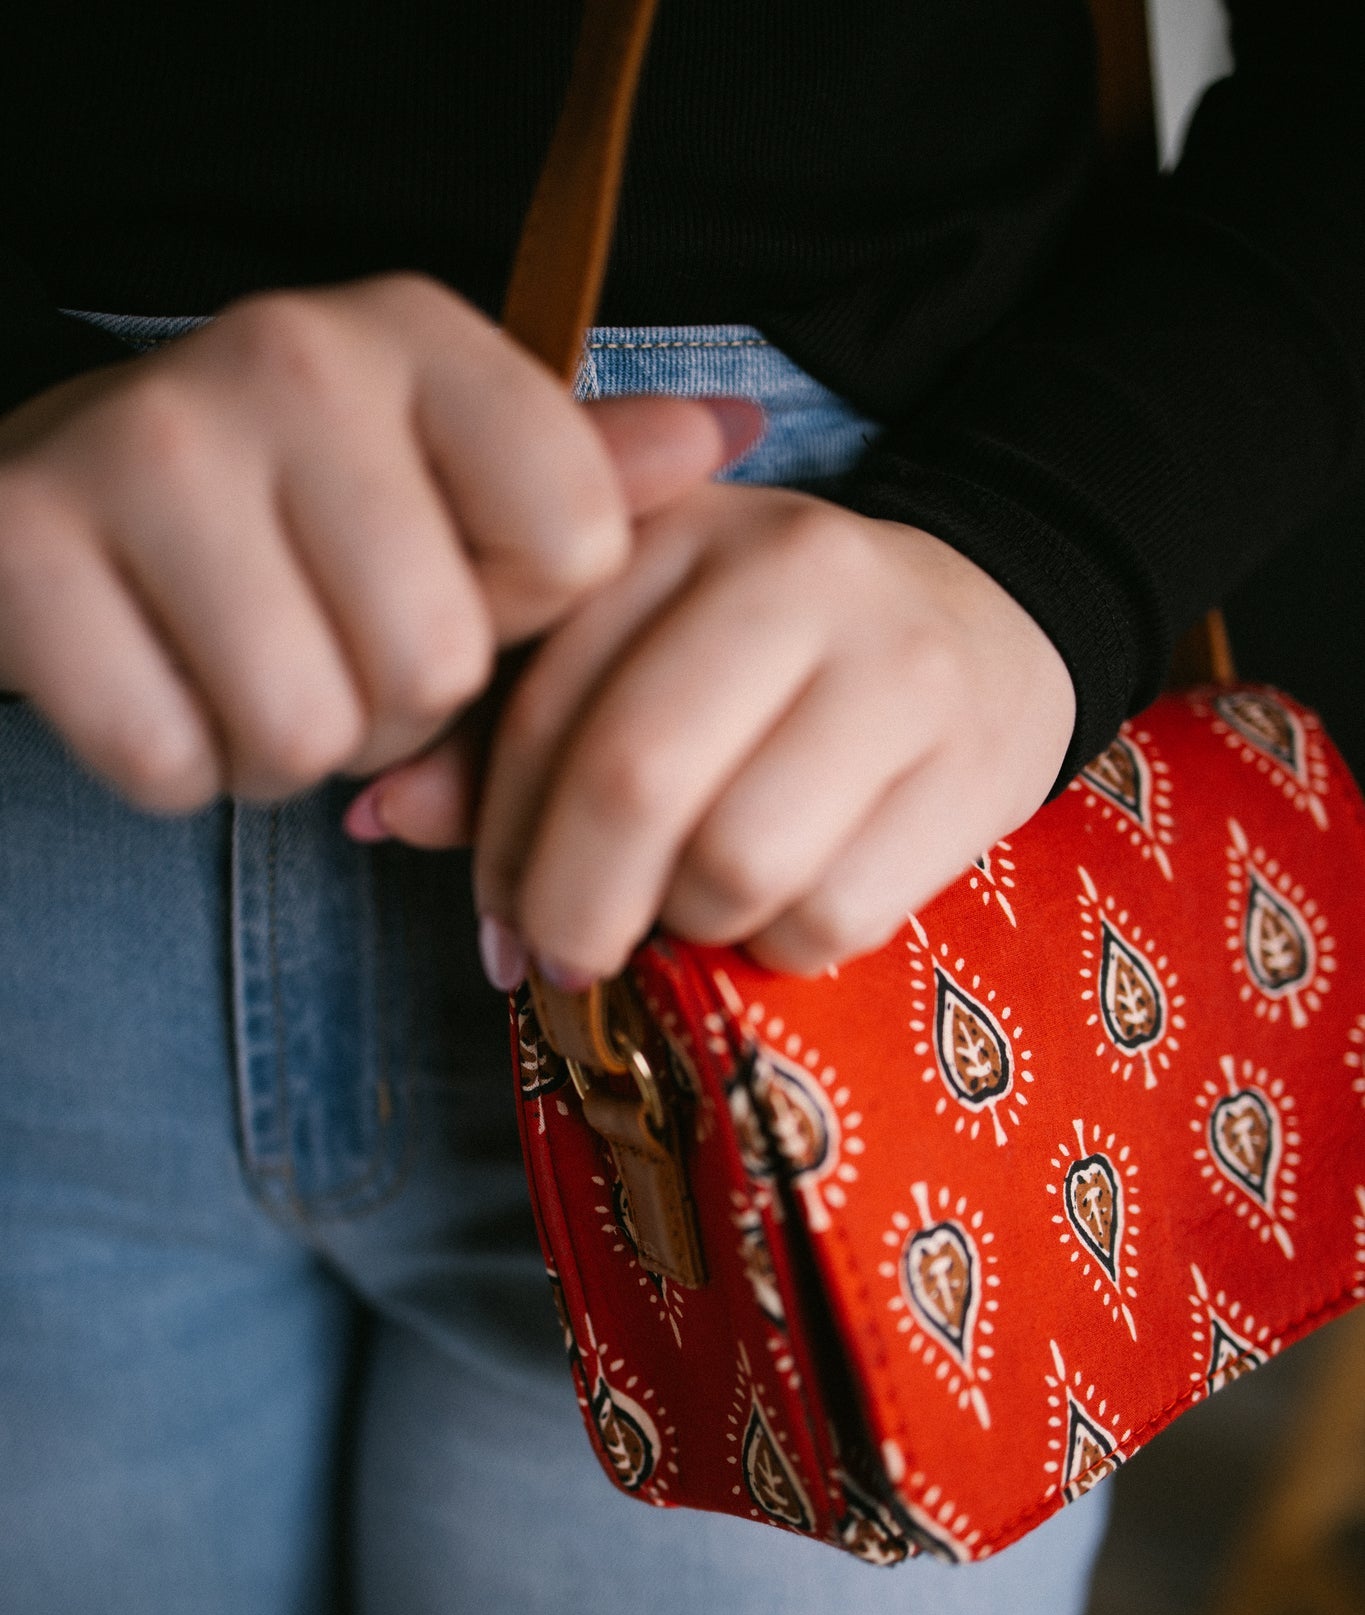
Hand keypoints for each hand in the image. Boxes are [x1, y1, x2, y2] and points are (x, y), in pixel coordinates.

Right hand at [0, 274, 753, 807]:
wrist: (44, 494)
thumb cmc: (282, 506)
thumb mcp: (440, 469)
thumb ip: (578, 474)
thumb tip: (732, 432)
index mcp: (415, 335)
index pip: (574, 547)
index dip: (516, 620)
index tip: (442, 581)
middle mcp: (286, 358)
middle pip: (437, 664)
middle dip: (388, 708)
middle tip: (319, 642)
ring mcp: (148, 446)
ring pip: (307, 733)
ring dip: (281, 749)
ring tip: (236, 662)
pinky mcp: (27, 548)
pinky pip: (170, 762)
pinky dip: (172, 767)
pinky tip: (154, 680)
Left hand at [363, 484, 1075, 981]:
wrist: (986, 625)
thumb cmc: (769, 658)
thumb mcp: (634, 650)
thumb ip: (505, 727)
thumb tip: (377, 818)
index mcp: (674, 532)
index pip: (545, 708)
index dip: (499, 846)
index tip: (501, 925)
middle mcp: (791, 572)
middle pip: (635, 782)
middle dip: (577, 908)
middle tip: (569, 960)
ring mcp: (894, 665)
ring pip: (737, 861)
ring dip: (693, 927)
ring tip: (699, 911)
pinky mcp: (970, 764)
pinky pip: (833, 915)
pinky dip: (784, 948)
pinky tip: (784, 910)